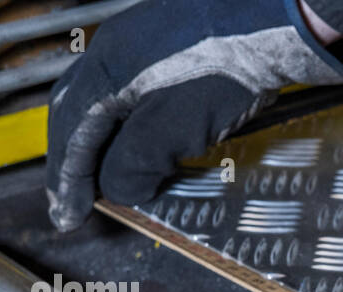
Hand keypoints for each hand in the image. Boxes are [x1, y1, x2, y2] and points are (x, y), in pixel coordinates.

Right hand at [45, 0, 342, 230]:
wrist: (274, 26)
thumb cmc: (224, 72)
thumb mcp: (171, 128)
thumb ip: (134, 162)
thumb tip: (116, 188)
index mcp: (106, 70)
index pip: (71, 132)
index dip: (67, 178)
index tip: (69, 215)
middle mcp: (117, 51)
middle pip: (78, 111)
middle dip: (72, 158)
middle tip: (72, 198)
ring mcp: (145, 47)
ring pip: (105, 100)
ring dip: (97, 142)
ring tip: (100, 176)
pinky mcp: (175, 49)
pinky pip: (133, 92)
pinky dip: (126, 125)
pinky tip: (139, 141)